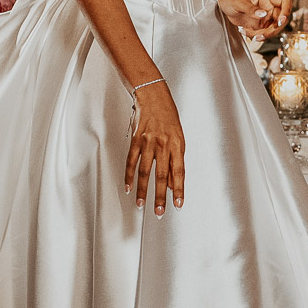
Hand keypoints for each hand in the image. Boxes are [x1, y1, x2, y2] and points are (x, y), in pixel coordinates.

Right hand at [125, 80, 184, 214]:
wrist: (153, 96)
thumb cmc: (168, 116)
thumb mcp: (178, 137)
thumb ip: (175, 160)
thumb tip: (174, 182)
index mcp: (177, 145)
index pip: (179, 172)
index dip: (179, 190)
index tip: (178, 204)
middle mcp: (163, 145)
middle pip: (161, 175)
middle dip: (160, 196)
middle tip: (159, 211)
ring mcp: (148, 143)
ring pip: (144, 172)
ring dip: (142, 190)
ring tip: (142, 204)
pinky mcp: (135, 140)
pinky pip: (131, 161)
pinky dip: (129, 176)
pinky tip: (128, 187)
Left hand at [217, 0, 292, 37]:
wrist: (226, 4)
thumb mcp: (238, 2)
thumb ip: (251, 8)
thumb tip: (263, 14)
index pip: (285, 1)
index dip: (287, 11)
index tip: (280, 21)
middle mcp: (270, 7)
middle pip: (282, 20)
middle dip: (272, 30)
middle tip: (259, 34)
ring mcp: (266, 17)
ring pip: (274, 29)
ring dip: (263, 35)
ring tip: (246, 32)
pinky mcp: (261, 25)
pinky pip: (264, 34)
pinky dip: (255, 36)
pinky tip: (244, 31)